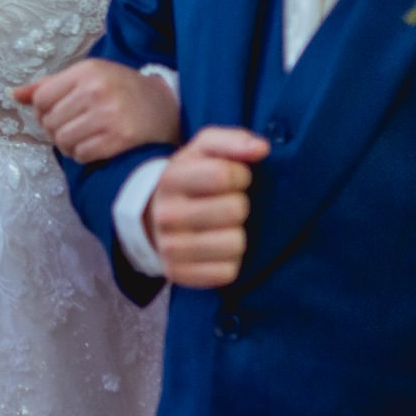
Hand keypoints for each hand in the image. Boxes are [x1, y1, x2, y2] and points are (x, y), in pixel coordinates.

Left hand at [17, 59, 180, 163]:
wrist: (165, 105)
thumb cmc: (119, 89)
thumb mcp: (87, 76)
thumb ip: (49, 85)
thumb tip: (12, 94)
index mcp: (86, 71)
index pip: (41, 98)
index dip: (43, 111)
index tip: (57, 113)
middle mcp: (96, 90)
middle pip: (50, 121)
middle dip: (55, 129)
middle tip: (72, 127)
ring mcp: (108, 115)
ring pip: (63, 140)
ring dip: (68, 145)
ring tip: (82, 138)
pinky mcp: (120, 138)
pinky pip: (81, 154)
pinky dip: (82, 155)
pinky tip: (93, 146)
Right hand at [146, 127, 270, 287]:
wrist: (154, 216)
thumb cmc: (191, 179)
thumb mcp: (204, 150)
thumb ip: (232, 141)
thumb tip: (261, 148)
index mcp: (170, 178)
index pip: (224, 174)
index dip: (240, 175)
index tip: (235, 178)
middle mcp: (165, 214)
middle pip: (234, 210)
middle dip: (240, 206)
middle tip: (228, 205)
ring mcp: (170, 248)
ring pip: (234, 244)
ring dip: (238, 235)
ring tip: (224, 228)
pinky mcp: (178, 275)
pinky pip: (226, 272)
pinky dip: (230, 262)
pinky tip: (218, 250)